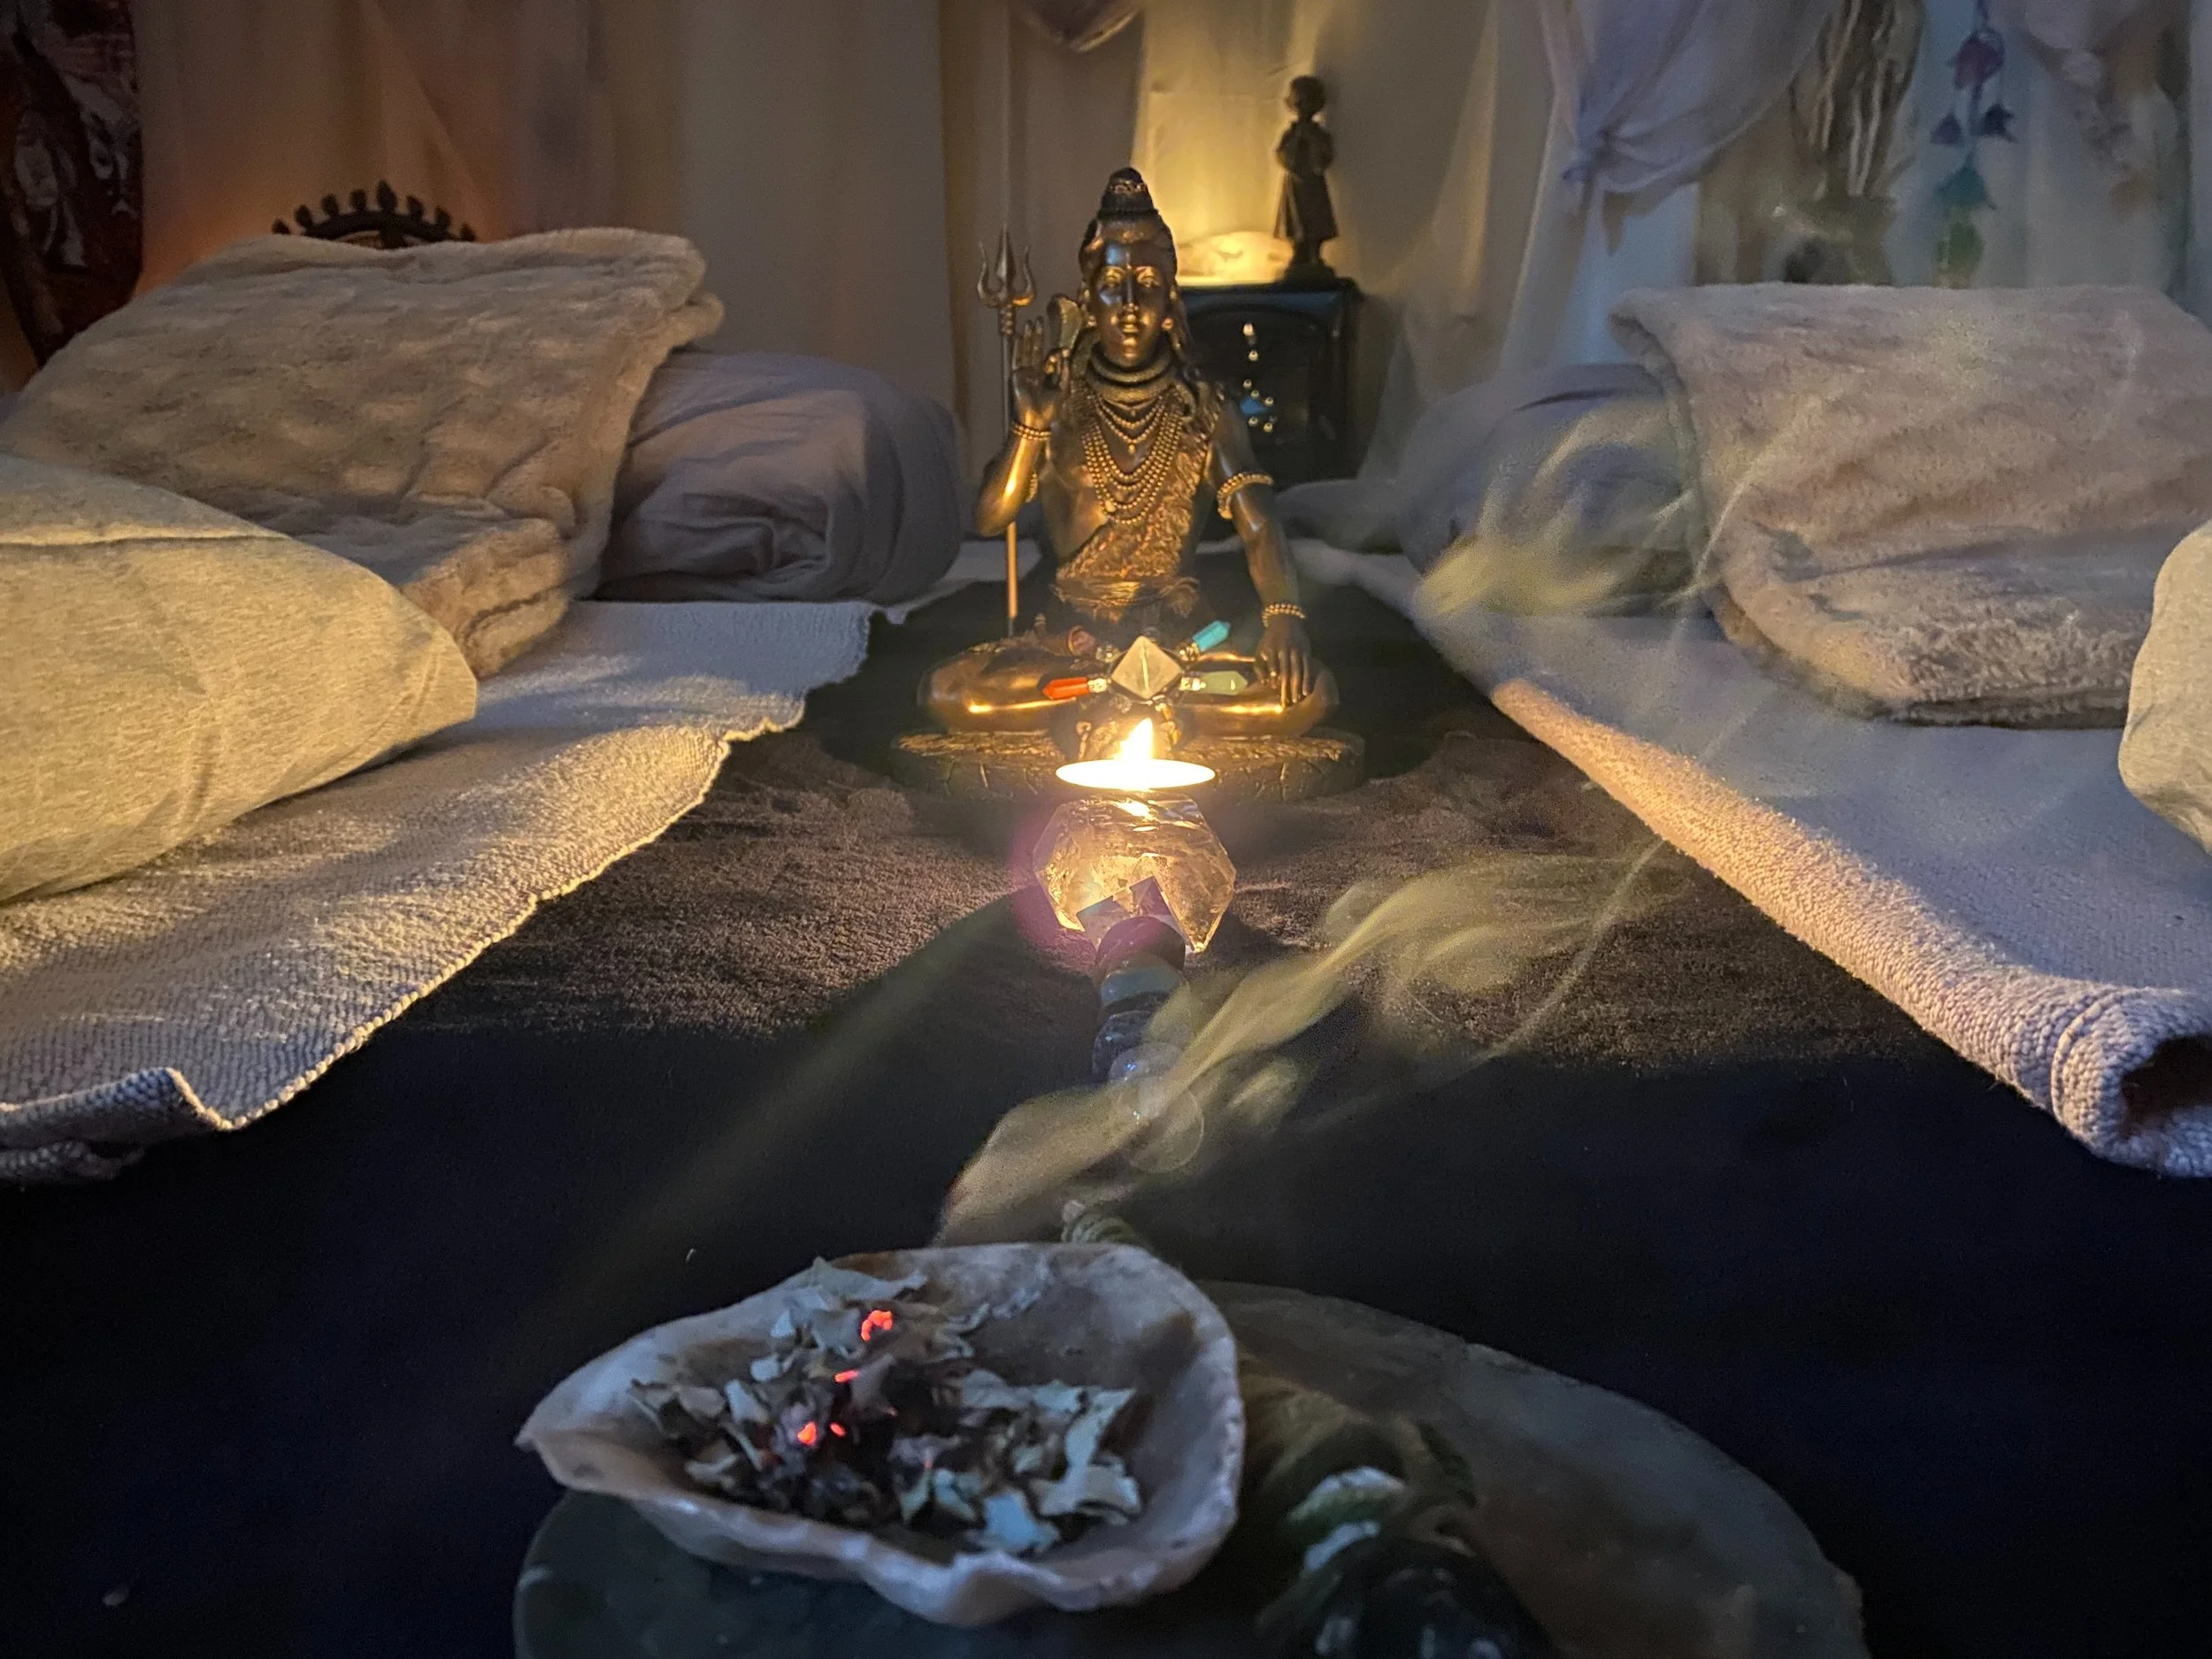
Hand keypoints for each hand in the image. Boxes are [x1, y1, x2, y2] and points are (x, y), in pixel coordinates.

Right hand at [1012, 313, 1068, 429]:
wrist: (1037, 421)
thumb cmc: (1050, 410)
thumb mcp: (1063, 389)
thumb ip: (1064, 372)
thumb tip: (1066, 354)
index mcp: (1046, 376)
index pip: (1049, 359)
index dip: (1056, 352)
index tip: (1063, 348)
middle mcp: (1034, 373)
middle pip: (1036, 350)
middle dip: (1039, 336)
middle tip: (1040, 320)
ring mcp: (1025, 373)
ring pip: (1026, 351)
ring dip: (1028, 337)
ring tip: (1030, 323)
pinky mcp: (1017, 376)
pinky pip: (1017, 358)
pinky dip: (1018, 347)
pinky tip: (1019, 336)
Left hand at [1259, 615, 1316, 705]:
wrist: (1285, 620)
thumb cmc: (1269, 640)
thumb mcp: (1260, 650)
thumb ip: (1259, 667)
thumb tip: (1265, 683)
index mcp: (1272, 649)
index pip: (1274, 666)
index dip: (1275, 678)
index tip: (1275, 690)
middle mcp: (1285, 650)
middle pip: (1286, 672)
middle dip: (1287, 688)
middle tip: (1286, 703)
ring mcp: (1297, 651)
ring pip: (1298, 671)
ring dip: (1298, 687)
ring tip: (1297, 700)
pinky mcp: (1306, 652)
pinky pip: (1308, 668)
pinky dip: (1308, 680)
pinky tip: (1307, 691)